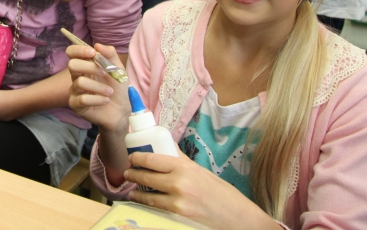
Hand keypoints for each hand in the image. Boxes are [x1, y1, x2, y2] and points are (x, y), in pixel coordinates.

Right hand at [67, 43, 129, 132]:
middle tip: (105, 74)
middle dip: (90, 67)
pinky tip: (105, 101)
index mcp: (85, 65)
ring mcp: (75, 91)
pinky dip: (98, 99)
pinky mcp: (75, 105)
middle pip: (72, 65)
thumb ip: (110, 54)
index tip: (93, 53)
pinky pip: (83, 99)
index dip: (79, 50)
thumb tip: (97, 45)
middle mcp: (77, 76)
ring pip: (80, 83)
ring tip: (110, 92)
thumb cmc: (118, 88)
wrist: (122, 110)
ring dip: (99, 87)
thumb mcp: (118, 69)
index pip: (71, 52)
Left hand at [126, 150, 279, 229]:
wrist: (238, 218)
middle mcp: (179, 182)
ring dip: (136, 191)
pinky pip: (156, 208)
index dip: (137, 157)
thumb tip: (167, 148)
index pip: (152, 159)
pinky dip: (146, 203)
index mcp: (185, 167)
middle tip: (128, 172)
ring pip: (148, 194)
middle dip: (133, 173)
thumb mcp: (201, 172)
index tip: (132, 157)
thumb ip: (182, 161)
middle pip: (147, 175)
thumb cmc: (222, 194)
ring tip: (131, 189)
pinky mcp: (178, 215)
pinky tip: (141, 201)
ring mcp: (178, 201)